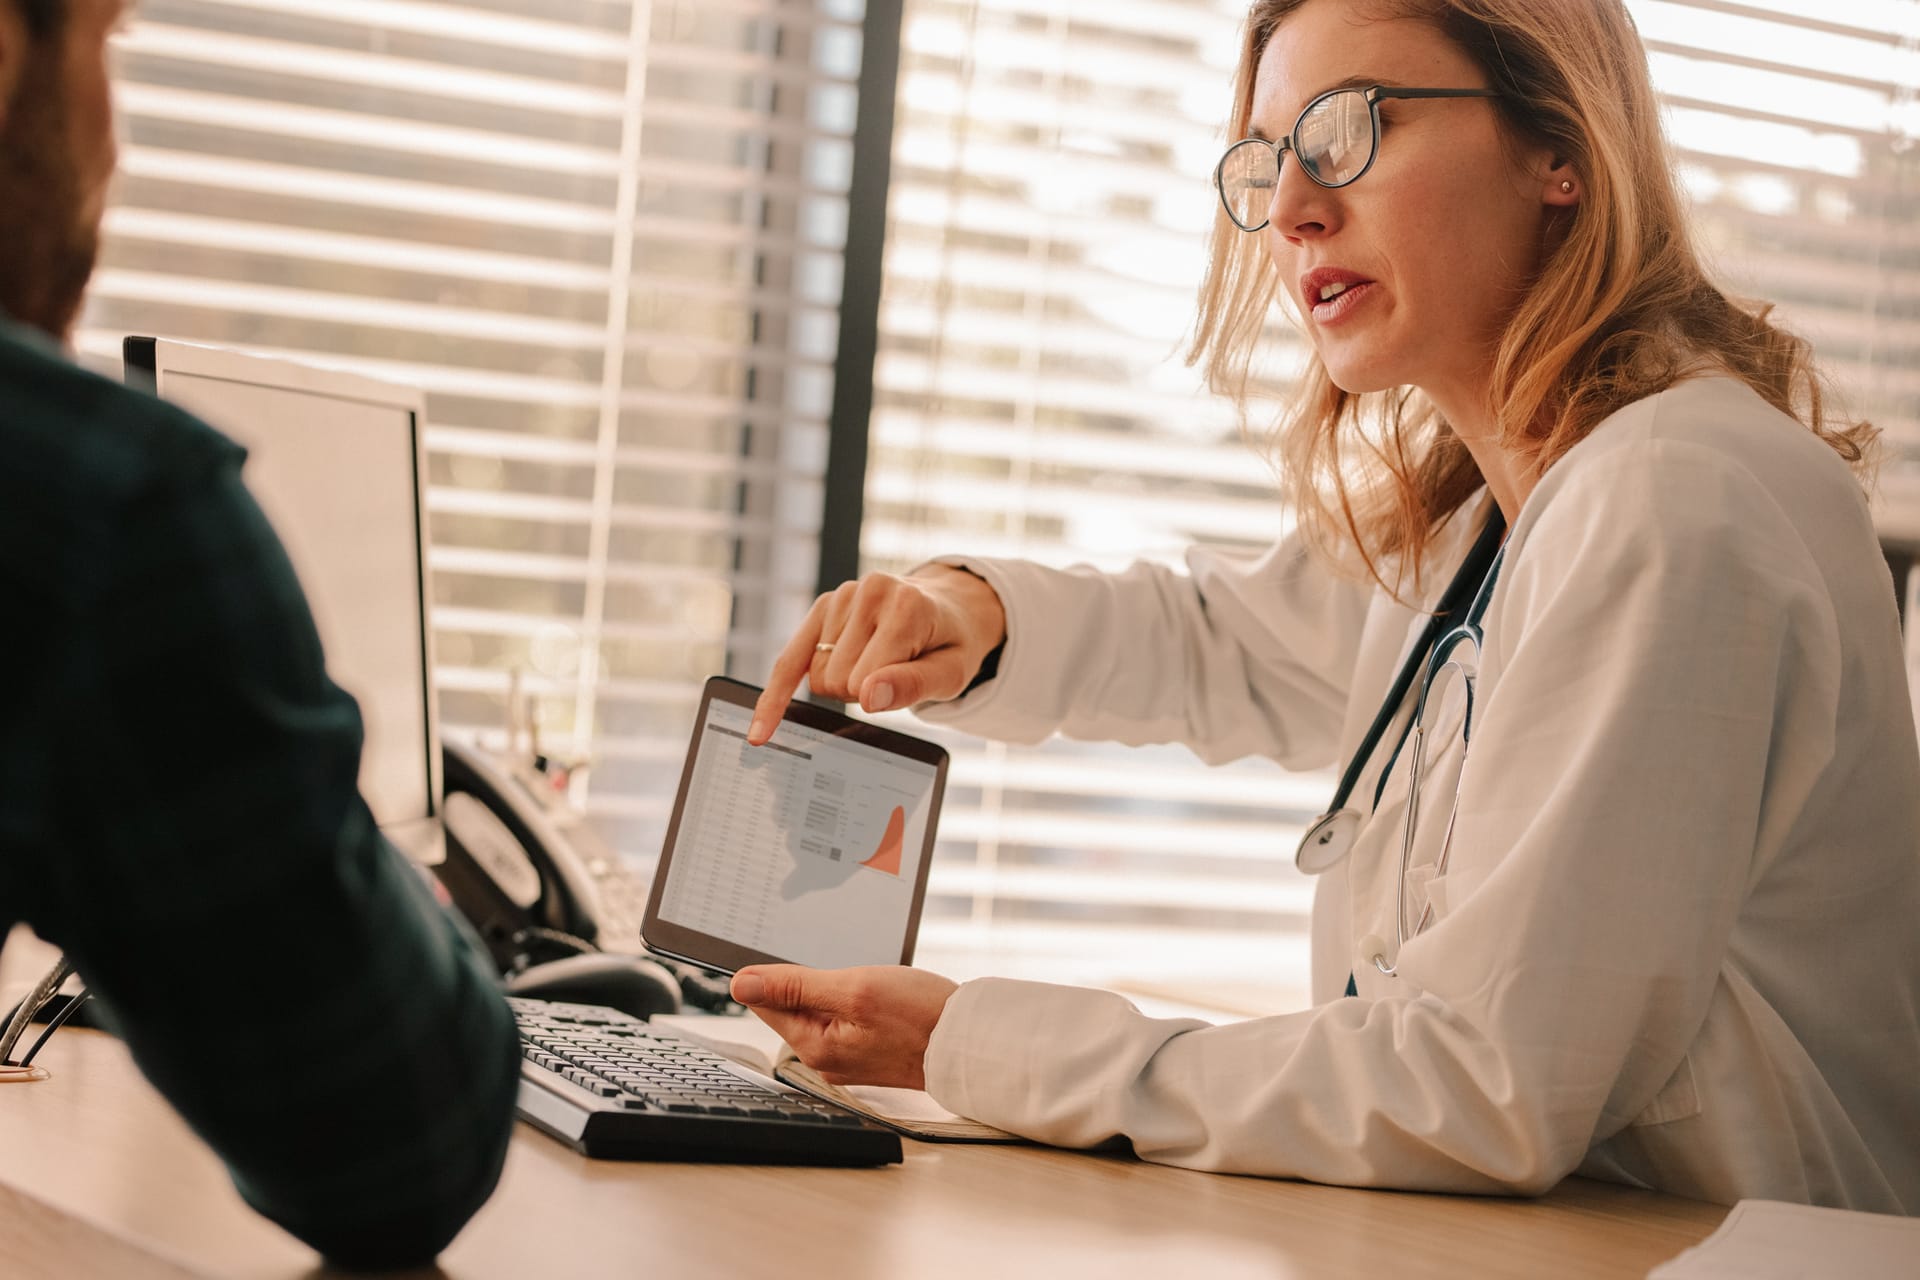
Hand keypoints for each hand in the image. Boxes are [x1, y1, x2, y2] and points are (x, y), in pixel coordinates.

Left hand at [729, 964, 958, 1089]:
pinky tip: (883, 999)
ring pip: (822, 1010)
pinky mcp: (866, 1053)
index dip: (775, 972)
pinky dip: (856, 1003)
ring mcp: (846, 1058)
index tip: (801, 958)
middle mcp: (825, 1059)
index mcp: (814, 1045)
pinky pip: (844, 1020)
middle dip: (814, 981)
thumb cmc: (922, 1016)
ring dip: (838, 990)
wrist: (971, 1043)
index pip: (766, 1001)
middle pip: (793, 1006)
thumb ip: (795, 986)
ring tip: (874, 987)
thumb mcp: (854, 988)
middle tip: (853, 974)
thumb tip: (741, 984)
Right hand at [747, 567, 1005, 743]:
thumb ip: (913, 685)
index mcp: (906, 606)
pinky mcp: (824, 605)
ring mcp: (843, 594)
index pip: (863, 682)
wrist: (948, 611)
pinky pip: (789, 660)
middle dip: (860, 692)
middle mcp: (870, 591)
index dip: (879, 698)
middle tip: (892, 674)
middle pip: (836, 680)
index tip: (903, 683)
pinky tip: (761, 731)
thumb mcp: (950, 673)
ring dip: (843, 684)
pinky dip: (776, 696)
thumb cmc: (950, 648)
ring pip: (817, 677)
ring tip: (877, 661)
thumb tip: (867, 697)